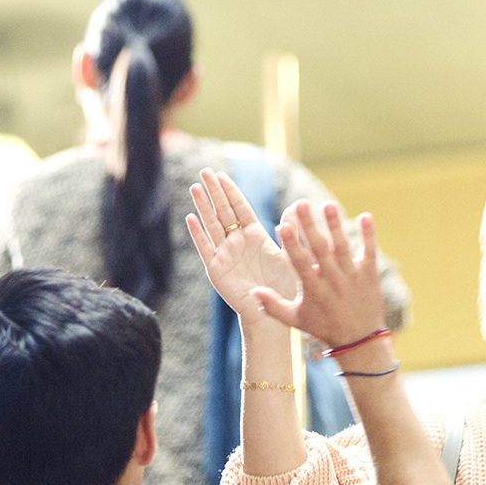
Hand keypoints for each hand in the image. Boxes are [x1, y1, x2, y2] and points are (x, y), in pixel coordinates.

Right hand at [187, 169, 296, 324]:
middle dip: (214, 192)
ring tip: (195, 187)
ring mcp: (225, 254)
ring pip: (212, 225)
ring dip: (203, 206)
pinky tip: (190, 218)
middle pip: (223, 212)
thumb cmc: (283, 286)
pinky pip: (205, 248)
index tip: (221, 174)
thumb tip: (295, 206)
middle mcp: (238, 242)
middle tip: (205, 171)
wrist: (273, 313)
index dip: (230, 191)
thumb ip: (290, 231)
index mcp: (255, 236)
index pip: (240, 208)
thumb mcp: (289, 254)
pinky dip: (198, 234)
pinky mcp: (216, 269)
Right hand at [266, 200, 389, 350]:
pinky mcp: (370, 274)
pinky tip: (366, 216)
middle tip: (301, 203)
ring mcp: (352, 276)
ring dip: (335, 225)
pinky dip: (368, 235)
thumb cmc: (324, 327)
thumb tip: (251, 291)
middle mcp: (332, 280)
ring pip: (342, 247)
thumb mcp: (296, 320)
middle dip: (310, 226)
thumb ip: (273, 305)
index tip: (283, 225)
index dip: (291, 244)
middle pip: (319, 249)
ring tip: (328, 204)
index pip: (299, 263)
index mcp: (312, 289)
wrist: (360, 341)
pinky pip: (369, 251)